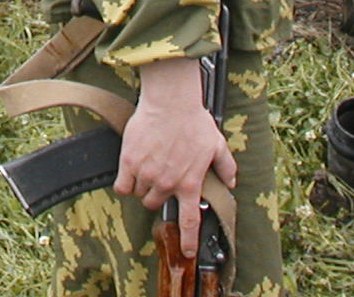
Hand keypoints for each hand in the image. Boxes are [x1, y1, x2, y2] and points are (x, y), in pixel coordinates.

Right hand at [115, 57, 235, 256]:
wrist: (170, 103)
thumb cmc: (193, 121)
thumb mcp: (217, 145)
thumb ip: (226, 166)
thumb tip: (231, 181)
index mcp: (190, 183)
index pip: (189, 222)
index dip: (187, 241)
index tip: (186, 252)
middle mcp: (168, 183)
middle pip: (155, 205)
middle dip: (157, 196)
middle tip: (159, 180)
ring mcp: (147, 174)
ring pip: (139, 195)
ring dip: (142, 187)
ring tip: (146, 169)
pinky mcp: (129, 163)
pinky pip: (122, 185)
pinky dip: (124, 183)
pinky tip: (129, 173)